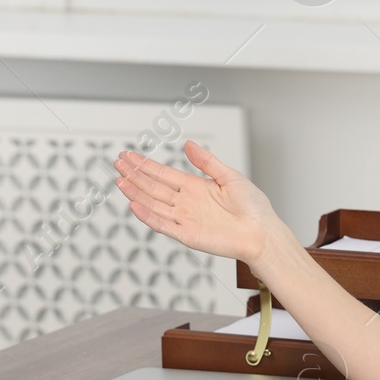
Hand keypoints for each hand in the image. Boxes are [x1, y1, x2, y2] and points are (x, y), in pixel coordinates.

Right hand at [113, 140, 282, 265]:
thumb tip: (188, 145)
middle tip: (117, 163)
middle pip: (153, 187)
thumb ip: (207, 161)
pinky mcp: (187, 235)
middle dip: (135, 175)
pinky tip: (134, 206)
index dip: (145, 165)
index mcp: (195, 187)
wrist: (262, 233)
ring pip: (153, 204)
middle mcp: (186, 202)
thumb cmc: (253, 207)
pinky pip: (163, 225)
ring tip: (120, 181)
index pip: (163, 174)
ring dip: (136, 193)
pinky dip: (147, 216)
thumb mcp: (230, 176)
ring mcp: (185, 219)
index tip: (129, 156)